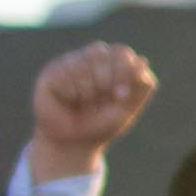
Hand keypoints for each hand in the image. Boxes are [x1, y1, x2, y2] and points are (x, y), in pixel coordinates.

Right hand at [27, 42, 155, 182]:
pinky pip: (64, 77)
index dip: (123, 72)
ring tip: (84, 104)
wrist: (74, 143)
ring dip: (87, 93)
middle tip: (99, 103)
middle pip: (101, 53)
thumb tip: (143, 60)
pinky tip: (67, 101)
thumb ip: (138, 85)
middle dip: (104, 82)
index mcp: (114, 63)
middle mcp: (92, 58)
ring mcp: (71, 61)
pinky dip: (70, 95)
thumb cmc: (102, 124)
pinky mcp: (52, 70)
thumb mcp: (126, 108)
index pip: (122, 52)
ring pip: (82, 66)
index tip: (122, 96)